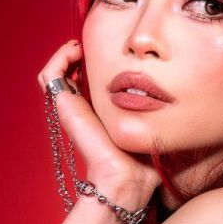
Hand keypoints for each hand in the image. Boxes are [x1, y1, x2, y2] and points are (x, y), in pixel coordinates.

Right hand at [38, 40, 161, 208]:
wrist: (127, 178)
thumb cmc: (142, 161)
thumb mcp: (151, 126)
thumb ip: (155, 111)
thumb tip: (172, 94)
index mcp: (100, 114)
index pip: (89, 81)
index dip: (96, 63)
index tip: (112, 52)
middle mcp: (82, 109)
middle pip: (70, 73)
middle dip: (81, 55)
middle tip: (93, 46)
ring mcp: (71, 108)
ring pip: (56, 72)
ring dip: (66, 53)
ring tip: (82, 46)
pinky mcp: (64, 107)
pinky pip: (50, 75)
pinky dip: (59, 58)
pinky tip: (76, 51)